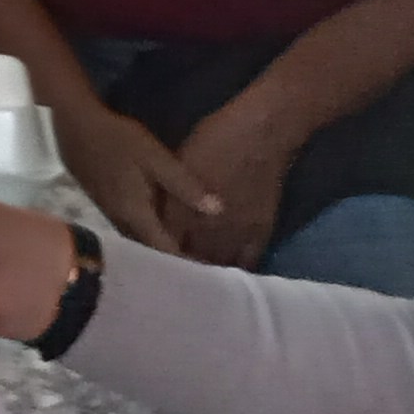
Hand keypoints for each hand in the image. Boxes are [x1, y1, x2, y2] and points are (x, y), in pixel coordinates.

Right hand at [56, 105, 218, 256]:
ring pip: (142, 241)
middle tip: (206, 264)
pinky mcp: (109, 208)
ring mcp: (113, 217)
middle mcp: (123, 224)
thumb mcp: (156, 158)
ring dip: (163, 248)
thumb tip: (218, 211)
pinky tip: (164, 226)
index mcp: (137, 216)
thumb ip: (185, 185)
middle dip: (177, 260)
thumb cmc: (118, 141)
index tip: (211, 272)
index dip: (188, 264)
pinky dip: (152, 233)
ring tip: (190, 250)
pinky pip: (135, 230)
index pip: (166, 251)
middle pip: (153, 251)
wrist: (75, 130)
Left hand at [170, 103, 297, 270]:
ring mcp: (235, 234)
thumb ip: (168, 195)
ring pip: (217, 265)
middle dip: (180, 269)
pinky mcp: (260, 233)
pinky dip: (237, 268)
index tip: (152, 261)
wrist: (261, 132)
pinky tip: (230, 273)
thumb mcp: (178, 162)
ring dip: (208, 273)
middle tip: (176, 275)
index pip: (162, 246)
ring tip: (201, 280)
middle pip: (189, 261)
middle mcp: (205, 229)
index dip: (156, 254)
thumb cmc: (216, 138)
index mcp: (180, 211)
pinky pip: (247, 262)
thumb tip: (158, 212)